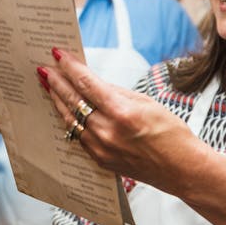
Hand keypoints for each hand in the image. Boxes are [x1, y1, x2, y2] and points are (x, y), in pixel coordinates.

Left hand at [39, 49, 203, 191]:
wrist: (181, 169)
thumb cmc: (171, 134)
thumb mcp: (146, 103)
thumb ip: (116, 93)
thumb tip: (94, 83)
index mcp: (122, 112)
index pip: (87, 83)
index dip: (70, 67)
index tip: (58, 55)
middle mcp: (107, 131)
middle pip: (73, 101)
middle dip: (57, 82)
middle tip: (44, 68)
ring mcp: (101, 148)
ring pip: (70, 120)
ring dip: (57, 101)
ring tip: (48, 86)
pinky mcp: (100, 160)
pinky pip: (78, 136)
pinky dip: (69, 120)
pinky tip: (63, 110)